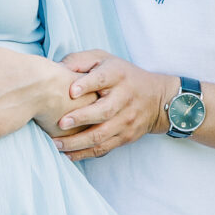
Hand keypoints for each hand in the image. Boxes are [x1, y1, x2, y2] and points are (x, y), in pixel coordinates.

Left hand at [55, 52, 175, 159]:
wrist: (157, 99)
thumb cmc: (121, 75)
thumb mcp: (104, 59)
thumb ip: (80, 61)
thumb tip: (56, 69)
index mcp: (117, 75)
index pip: (103, 79)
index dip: (87, 85)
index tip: (71, 91)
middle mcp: (124, 98)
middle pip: (103, 111)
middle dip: (81, 119)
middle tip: (60, 124)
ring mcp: (126, 120)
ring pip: (101, 135)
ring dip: (78, 142)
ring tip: (57, 144)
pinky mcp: (126, 136)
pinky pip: (104, 148)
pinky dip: (85, 153)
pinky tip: (68, 154)